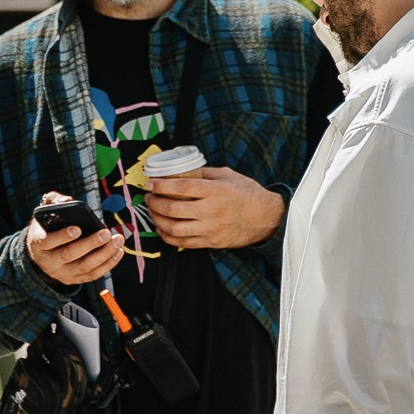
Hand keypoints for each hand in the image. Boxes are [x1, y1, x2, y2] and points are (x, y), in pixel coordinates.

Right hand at [26, 191, 125, 285]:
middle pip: (70, 254)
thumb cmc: (47, 229)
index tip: (78, 228)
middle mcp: (50, 262)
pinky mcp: (75, 279)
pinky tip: (118, 251)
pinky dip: (108, 264)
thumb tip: (67, 200)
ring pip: (85, 266)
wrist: (42, 256)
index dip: (63, 236)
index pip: (49, 241)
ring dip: (104, 254)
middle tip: (106, 233)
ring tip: (117, 240)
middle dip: (90, 244)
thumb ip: (53, 201)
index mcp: (39, 244)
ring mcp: (63, 273)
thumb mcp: (44, 213)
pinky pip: (93, 274)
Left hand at [147, 167, 284, 250]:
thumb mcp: (227, 176)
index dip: (161, 185)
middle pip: (173, 209)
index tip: (151, 183)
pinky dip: (168, 236)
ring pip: (174, 228)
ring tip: (153, 212)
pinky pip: (183, 243)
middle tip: (149, 197)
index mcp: (215, 191)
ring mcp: (210, 229)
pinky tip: (162, 228)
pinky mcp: (210, 242)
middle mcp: (211, 211)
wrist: (265, 218)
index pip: (181, 188)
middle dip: (154, 203)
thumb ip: (204, 174)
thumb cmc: (246, 194)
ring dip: (157, 220)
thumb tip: (181, 170)